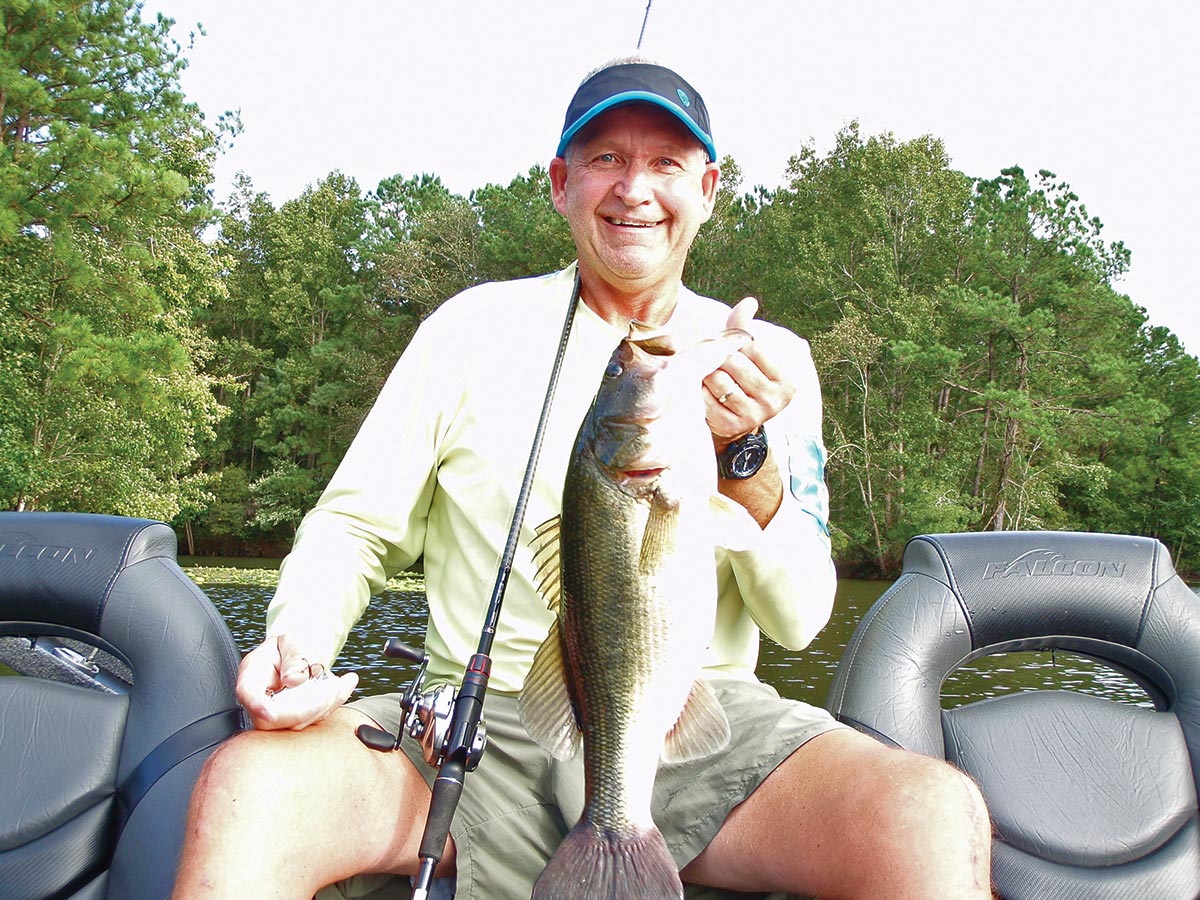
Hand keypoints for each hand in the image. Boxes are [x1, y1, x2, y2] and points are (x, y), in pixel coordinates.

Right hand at [235, 633, 357, 730]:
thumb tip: (293, 680)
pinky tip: (344, 685)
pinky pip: (315, 720)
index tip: (270, 713)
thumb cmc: (295, 641)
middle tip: (333, 684)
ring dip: (326, 703)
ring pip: (298, 723)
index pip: (248, 693)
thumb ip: (294, 657)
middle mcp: (262, 697)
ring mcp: (278, 712)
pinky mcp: (296, 719)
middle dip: (309, 704)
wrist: (305, 647)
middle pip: (275, 716)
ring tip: (339, 682)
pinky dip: (334, 703)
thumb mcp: (294, 639)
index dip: (257, 705)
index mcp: (254, 673)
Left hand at [703, 297, 796, 449]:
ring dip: (708, 374)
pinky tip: (706, 392)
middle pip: (733, 362)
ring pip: (717, 379)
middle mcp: (774, 400)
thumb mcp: (752, 355)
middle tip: (716, 361)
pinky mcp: (730, 426)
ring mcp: (753, 415)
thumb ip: (746, 327)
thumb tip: (749, 302)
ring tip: (711, 376)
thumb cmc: (744, 379)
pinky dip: (701, 391)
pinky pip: (706, 398)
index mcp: (786, 380)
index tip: (732, 347)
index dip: (736, 342)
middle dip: (719, 357)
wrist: (737, 420)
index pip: (754, 346)